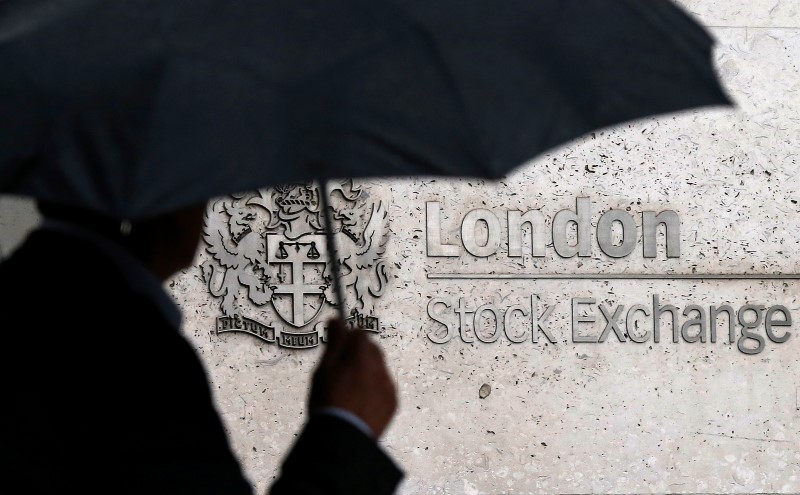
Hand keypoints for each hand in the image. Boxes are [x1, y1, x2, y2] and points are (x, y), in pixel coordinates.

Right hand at [308, 319, 397, 437]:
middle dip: (359, 354)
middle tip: (341, 369)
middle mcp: (379, 367)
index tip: (337, 346)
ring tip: (349, 389)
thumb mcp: (323, 368)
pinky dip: (375, 389)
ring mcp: (388, 385)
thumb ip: (334, 342)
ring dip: (367, 372)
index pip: (359, 333)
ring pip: (379, 369)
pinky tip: (359, 401)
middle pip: (372, 349)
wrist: (342, 437)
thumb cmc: (328, 402)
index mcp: (362, 354)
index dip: (346, 339)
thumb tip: (336, 320)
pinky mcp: (392, 403)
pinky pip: (384, 387)